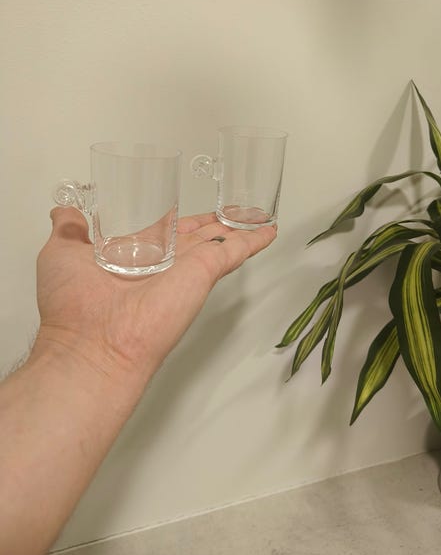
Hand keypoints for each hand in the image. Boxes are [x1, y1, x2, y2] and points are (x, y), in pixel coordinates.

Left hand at [36, 208, 275, 382]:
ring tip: (257, 215)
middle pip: (197, 236)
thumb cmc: (73, 307)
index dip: (176, 220)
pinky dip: (254, 241)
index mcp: (134, 258)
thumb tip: (64, 211)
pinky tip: (267, 231)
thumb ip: (68, 230)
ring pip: (219, 241)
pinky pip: (235, 251)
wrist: (95, 345)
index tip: (184, 210)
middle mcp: (164, 264)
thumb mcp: (60, 254)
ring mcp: (186, 269)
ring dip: (239, 228)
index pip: (162, 233)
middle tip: (233, 209)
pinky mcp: (203, 272)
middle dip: (214, 223)